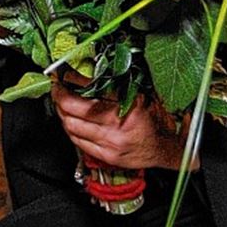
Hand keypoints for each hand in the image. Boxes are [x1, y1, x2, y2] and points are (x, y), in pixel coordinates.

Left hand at [51, 83, 193, 172]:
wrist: (168, 149)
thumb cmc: (159, 121)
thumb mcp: (144, 96)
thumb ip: (120, 86)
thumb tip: (93, 71)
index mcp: (128, 106)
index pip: (90, 89)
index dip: (72, 80)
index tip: (64, 73)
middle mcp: (116, 126)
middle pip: (73, 108)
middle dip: (60, 96)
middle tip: (57, 88)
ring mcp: (109, 143)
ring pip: (71, 125)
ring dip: (62, 113)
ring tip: (62, 103)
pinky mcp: (106, 155)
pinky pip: (77, 141)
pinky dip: (70, 129)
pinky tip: (70, 121)